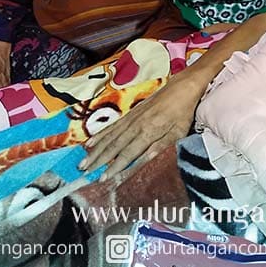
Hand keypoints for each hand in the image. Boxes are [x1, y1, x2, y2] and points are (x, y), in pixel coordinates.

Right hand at [79, 69, 208, 179]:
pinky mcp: (130, 113)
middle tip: (83, 172)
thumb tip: (144, 161)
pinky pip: (112, 126)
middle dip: (98, 160)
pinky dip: (100, 135)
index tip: (102, 178)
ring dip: (95, 150)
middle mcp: (136, 125)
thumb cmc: (183, 112)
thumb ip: (160, 146)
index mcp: (149, 131)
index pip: (128, 153)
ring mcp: (131, 118)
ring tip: (82, 161)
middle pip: (114, 145)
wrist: (182, 87)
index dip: (115, 167)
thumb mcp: (178, 132)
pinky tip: (90, 143)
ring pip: (109, 136)